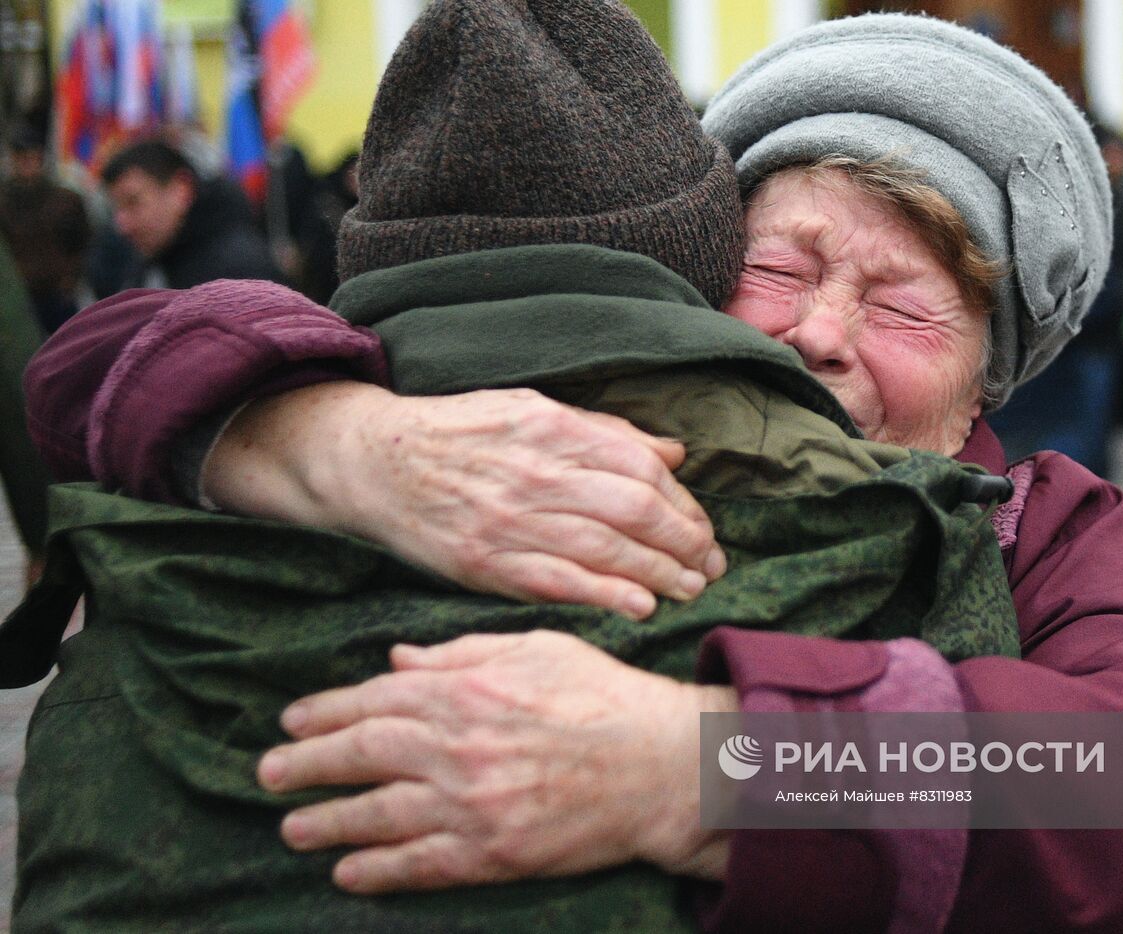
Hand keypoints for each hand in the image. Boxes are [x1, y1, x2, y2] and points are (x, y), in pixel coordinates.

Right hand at [204, 382, 725, 618]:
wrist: (374, 463)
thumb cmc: (459, 434)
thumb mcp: (531, 410)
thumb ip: (605, 433)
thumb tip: (675, 451)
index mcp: (552, 428)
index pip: (641, 466)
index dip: (682, 502)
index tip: (702, 529)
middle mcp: (536, 472)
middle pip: (633, 508)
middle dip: (683, 541)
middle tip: (711, 566)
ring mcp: (509, 520)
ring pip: (603, 548)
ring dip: (658, 573)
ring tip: (690, 589)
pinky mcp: (485, 561)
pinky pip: (557, 582)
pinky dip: (604, 594)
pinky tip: (639, 607)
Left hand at [256, 630, 735, 892]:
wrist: (659, 764)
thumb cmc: (602, 696)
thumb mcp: (536, 649)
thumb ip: (461, 653)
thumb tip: (398, 660)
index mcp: (465, 689)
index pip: (375, 700)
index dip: (325, 712)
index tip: (292, 721)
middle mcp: (457, 747)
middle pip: (361, 756)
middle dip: (306, 766)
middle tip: (268, 775)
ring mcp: (471, 804)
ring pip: (379, 814)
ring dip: (327, 822)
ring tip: (292, 827)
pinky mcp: (492, 852)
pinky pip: (419, 865)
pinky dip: (377, 871)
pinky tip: (347, 873)